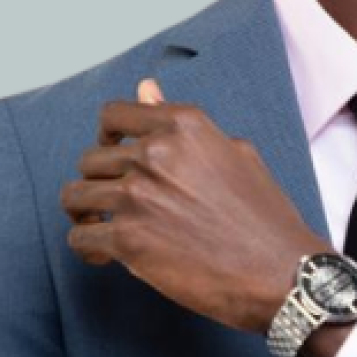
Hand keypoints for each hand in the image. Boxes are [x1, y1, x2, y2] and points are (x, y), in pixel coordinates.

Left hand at [61, 78, 330, 333]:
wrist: (280, 271)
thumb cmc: (263, 213)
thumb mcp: (233, 152)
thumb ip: (181, 123)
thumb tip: (146, 86)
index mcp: (183, 126)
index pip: (114, 114)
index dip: (108, 135)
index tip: (114, 153)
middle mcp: (155, 154)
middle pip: (91, 158)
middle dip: (100, 181)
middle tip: (119, 204)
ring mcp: (137, 196)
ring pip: (76, 195)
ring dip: (86, 212)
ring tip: (104, 228)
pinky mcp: (127, 240)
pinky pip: (80, 236)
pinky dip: (89, 248)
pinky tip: (108, 256)